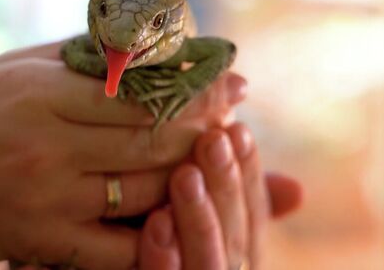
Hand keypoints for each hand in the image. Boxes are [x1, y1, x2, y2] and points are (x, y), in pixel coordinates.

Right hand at [0, 41, 246, 269]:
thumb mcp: (7, 69)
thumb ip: (74, 58)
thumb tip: (141, 49)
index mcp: (39, 94)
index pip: (140, 92)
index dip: (195, 91)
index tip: (232, 86)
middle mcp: (46, 148)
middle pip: (153, 142)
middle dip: (204, 131)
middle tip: (232, 121)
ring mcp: (45, 200)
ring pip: (146, 193)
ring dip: (189, 178)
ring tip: (214, 161)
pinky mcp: (39, 242)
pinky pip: (118, 248)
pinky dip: (157, 234)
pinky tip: (178, 214)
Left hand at [139, 124, 302, 269]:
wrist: (88, 257)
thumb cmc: (130, 235)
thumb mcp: (182, 210)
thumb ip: (224, 194)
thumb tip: (296, 186)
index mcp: (230, 254)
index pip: (251, 216)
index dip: (249, 174)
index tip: (238, 127)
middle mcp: (218, 269)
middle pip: (234, 239)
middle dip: (226, 187)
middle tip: (215, 138)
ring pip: (208, 265)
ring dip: (199, 219)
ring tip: (186, 173)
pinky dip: (163, 261)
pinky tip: (156, 224)